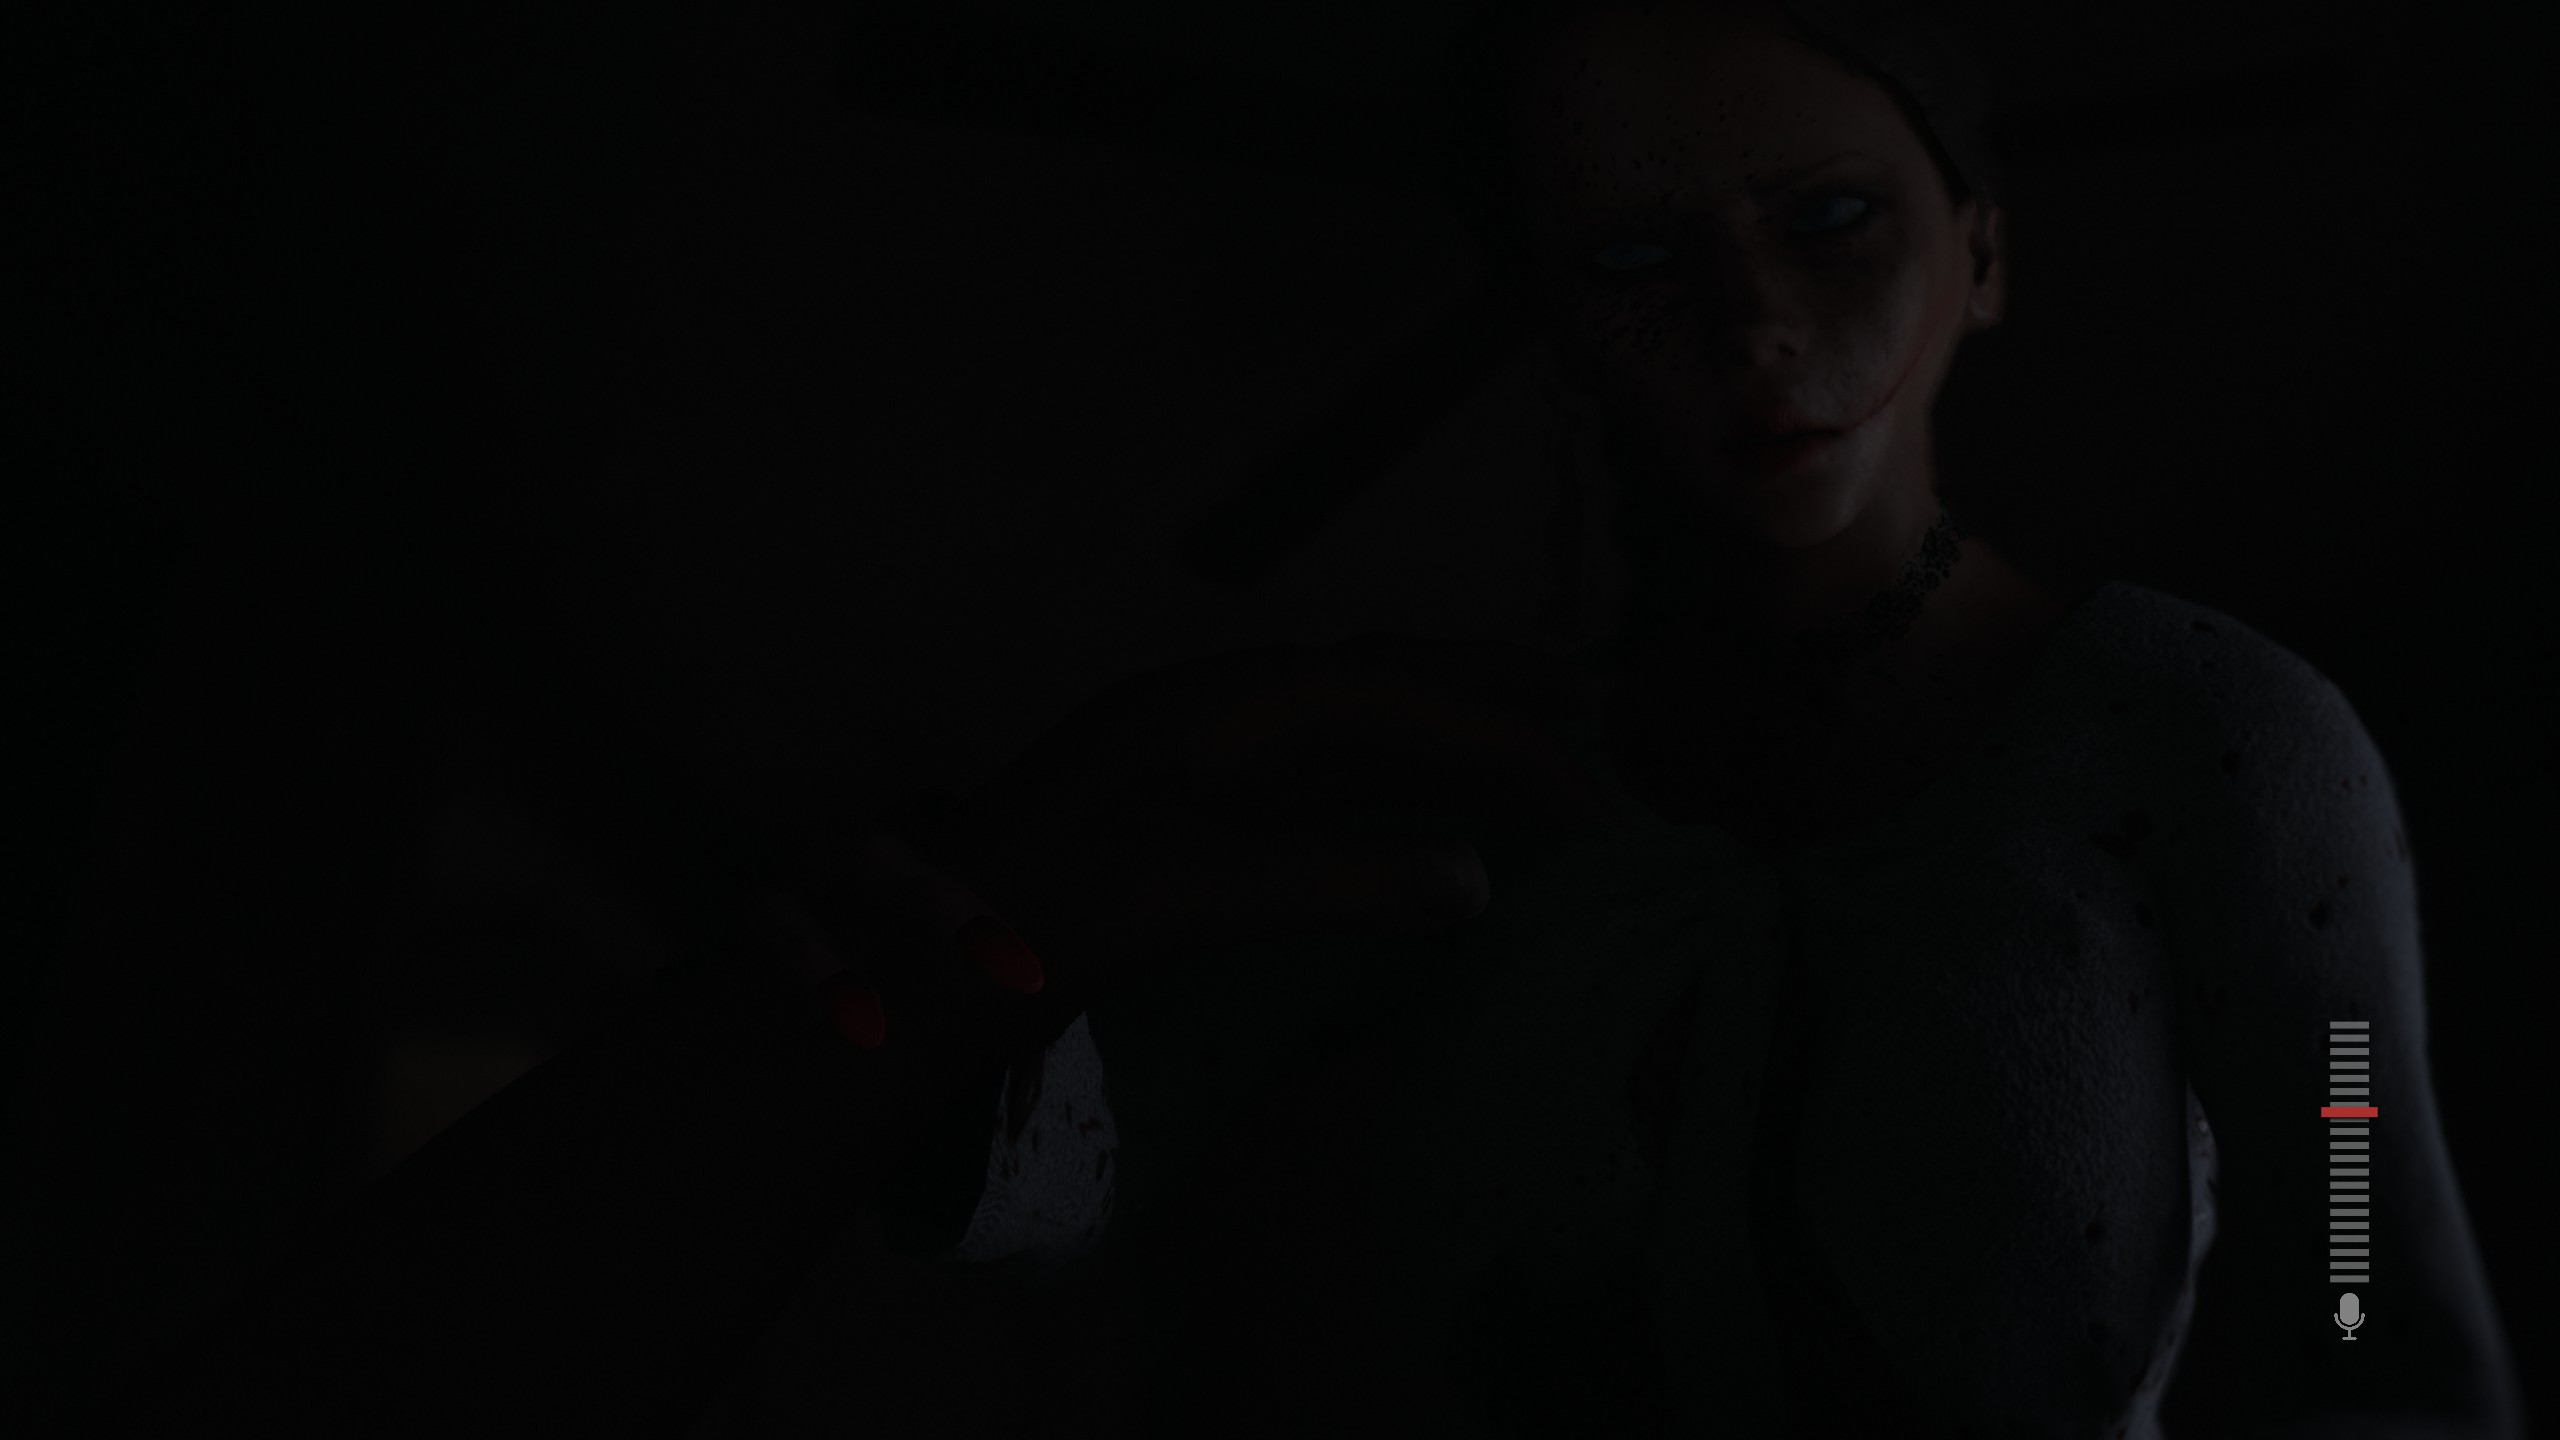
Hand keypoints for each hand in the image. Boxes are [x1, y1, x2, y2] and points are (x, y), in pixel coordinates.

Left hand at [907, 631, 1621, 1026]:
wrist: (905, 980)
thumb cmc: (1027, 926)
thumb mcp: (1179, 895)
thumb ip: (1326, 878)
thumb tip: (1470, 879)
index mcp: (1209, 710)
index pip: (1386, 697)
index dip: (1495, 736)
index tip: (1584, 794)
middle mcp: (1208, 720)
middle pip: (1374, 683)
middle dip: (1485, 690)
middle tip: (1594, 707)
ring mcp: (1193, 770)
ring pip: (1349, 733)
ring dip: (1444, 739)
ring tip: (1536, 755)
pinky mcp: (1183, 827)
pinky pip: (1317, 786)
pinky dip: (1394, 794)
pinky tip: (1427, 828)